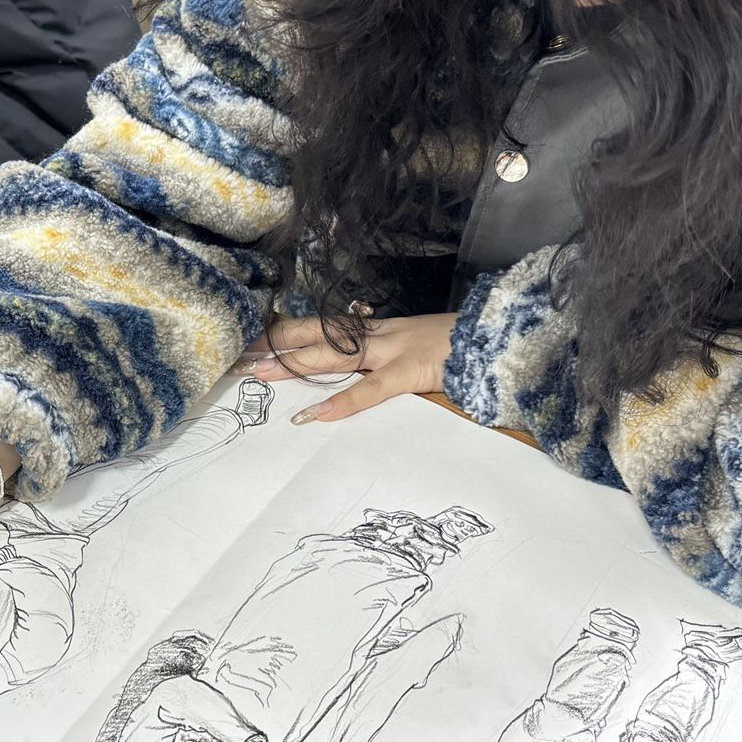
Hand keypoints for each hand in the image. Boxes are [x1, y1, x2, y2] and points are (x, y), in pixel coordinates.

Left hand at [244, 313, 456, 422]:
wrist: (500, 335)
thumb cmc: (461, 347)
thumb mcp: (417, 347)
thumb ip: (387, 359)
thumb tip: (359, 374)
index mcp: (380, 330)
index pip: (325, 328)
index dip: (289, 333)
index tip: (255, 339)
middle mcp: (379, 334)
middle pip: (319, 336)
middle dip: (279, 345)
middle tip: (241, 355)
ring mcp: (394, 350)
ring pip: (335, 354)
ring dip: (296, 365)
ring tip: (262, 375)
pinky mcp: (412, 370)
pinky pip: (373, 389)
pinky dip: (344, 401)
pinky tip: (317, 414)